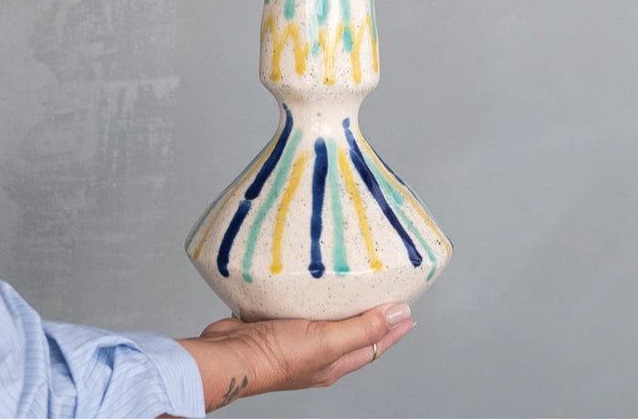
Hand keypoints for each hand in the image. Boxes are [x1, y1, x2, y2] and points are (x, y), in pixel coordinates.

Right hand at [173, 301, 414, 410]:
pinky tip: (309, 277)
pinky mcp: (276, 322)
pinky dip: (310, 293)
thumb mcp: (327, 341)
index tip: (409, 311)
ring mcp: (296, 337)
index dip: (393, 328)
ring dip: (339, 300)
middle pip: (353, 331)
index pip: (374, 343)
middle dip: (370, 313)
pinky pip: (300, 305)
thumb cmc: (275, 355)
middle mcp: (318, 352)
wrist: (229, 355)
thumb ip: (363, 328)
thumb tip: (400, 315)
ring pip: (326, 316)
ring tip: (350, 276)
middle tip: (384, 287)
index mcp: (334, 362)